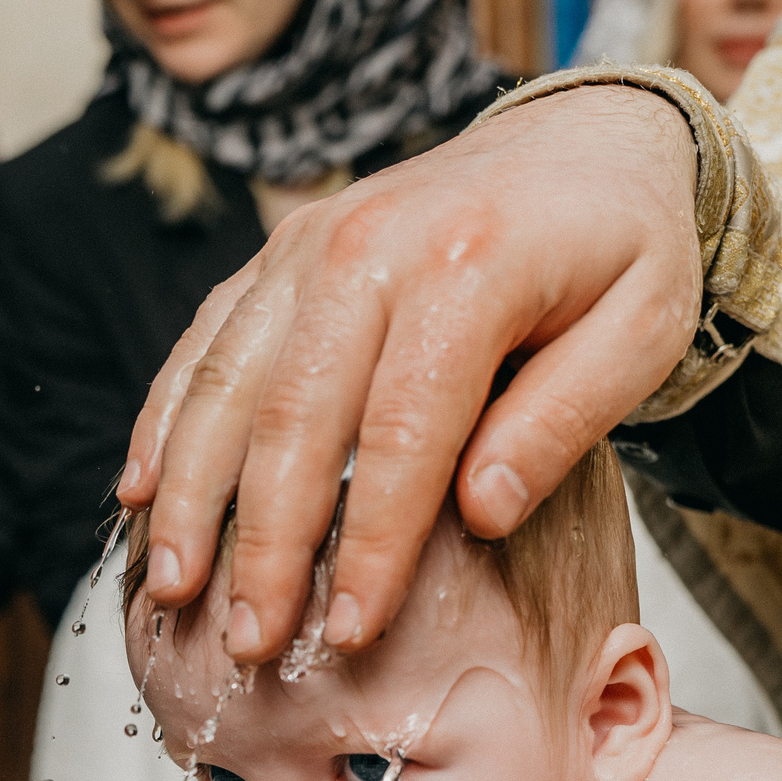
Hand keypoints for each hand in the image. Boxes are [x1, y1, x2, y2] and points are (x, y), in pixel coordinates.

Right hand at [119, 86, 701, 662]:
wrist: (583, 138)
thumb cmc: (620, 249)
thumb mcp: (641, 331)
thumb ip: (563, 420)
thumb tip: (481, 513)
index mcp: (469, 267)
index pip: (403, 434)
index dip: (371, 545)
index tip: (350, 632)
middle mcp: (372, 246)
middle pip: (295, 416)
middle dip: (263, 542)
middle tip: (247, 641)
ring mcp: (312, 243)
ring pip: (228, 380)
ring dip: (191, 494)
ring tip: (173, 589)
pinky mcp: (280, 252)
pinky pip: (207, 340)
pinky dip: (166, 418)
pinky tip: (140, 493)